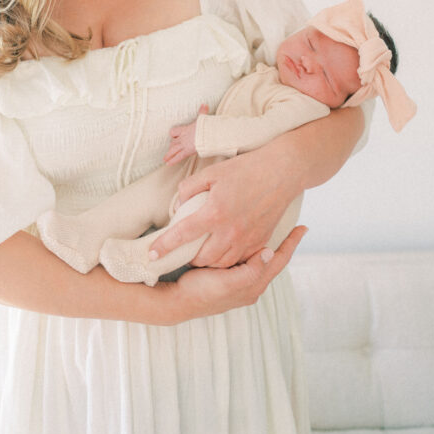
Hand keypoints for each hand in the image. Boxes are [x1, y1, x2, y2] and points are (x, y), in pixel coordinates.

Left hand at [151, 141, 300, 267]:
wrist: (282, 172)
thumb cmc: (245, 169)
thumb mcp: (212, 172)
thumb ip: (189, 188)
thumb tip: (178, 206)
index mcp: (215, 213)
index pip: (182, 235)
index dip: (164, 246)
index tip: (151, 254)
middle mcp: (230, 231)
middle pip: (201, 259)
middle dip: (188, 258)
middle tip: (182, 251)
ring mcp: (247, 239)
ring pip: (220, 264)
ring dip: (207, 262)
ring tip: (201, 253)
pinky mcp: (260, 241)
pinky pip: (239, 260)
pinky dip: (227, 259)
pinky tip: (222, 250)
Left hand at [163, 105, 207, 165]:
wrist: (207, 134)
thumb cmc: (205, 126)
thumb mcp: (203, 119)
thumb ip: (202, 111)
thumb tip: (204, 104)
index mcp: (185, 129)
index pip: (174, 131)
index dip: (174, 134)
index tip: (173, 136)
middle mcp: (183, 137)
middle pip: (174, 142)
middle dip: (172, 145)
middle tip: (170, 148)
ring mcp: (184, 145)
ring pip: (174, 150)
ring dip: (169, 154)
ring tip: (165, 159)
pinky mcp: (187, 151)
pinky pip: (178, 156)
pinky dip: (173, 160)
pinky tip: (168, 163)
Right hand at [167, 226, 306, 320]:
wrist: (178, 302)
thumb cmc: (201, 291)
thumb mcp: (227, 282)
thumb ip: (251, 270)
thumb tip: (270, 253)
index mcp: (253, 285)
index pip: (279, 260)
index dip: (291, 243)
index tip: (303, 227)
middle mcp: (250, 285)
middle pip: (274, 261)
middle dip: (284, 244)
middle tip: (293, 226)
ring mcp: (239, 283)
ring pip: (261, 260)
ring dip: (270, 246)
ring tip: (275, 230)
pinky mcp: (228, 280)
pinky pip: (248, 262)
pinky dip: (254, 250)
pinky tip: (249, 242)